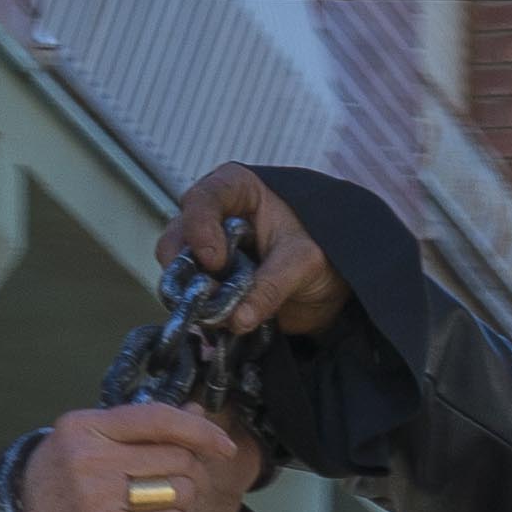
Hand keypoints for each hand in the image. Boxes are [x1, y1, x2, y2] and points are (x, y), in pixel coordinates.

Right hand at [32, 398, 256, 511]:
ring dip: (183, 500)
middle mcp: (90, 458)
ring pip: (180, 490)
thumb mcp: (92, 441)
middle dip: (190, 471)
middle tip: (176, 484)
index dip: (199, 429)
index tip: (223, 445)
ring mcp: (98, 497)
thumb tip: (195, 412)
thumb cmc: (64, 479)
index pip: (157, 418)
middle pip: (177, 457)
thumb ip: (142, 428)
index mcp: (86, 425)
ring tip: (160, 505)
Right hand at [163, 166, 343, 336]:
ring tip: (221, 314)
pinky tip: (221, 322)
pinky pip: (189, 298)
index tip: (215, 261)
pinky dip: (200, 312)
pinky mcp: (209, 282)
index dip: (200, 229)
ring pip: (178, 272)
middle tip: (212, 297)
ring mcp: (207, 251)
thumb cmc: (325, 250)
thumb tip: (236, 318)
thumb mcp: (304, 261)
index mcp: (236, 189)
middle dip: (190, 271)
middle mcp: (213, 217)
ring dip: (194, 296)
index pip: (201, 200)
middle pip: (177, 239)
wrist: (334, 283)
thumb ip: (271, 286)